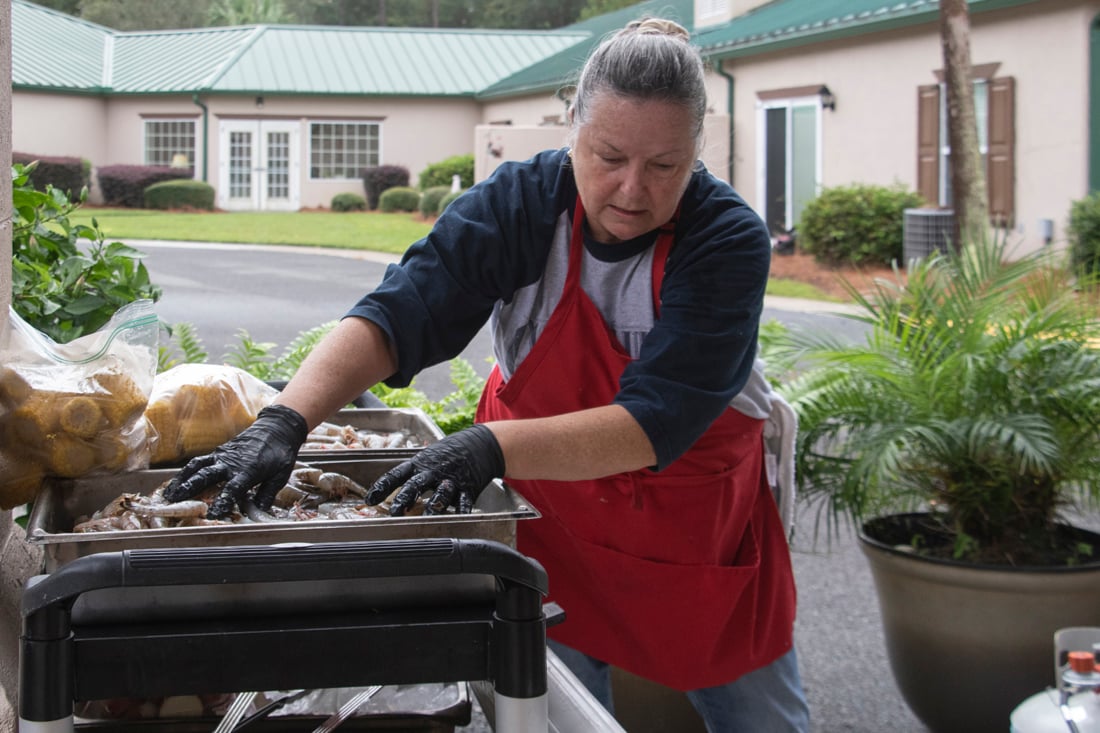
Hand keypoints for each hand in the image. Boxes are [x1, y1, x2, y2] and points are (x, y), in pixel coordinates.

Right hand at [162, 404, 308, 518]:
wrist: (277, 428)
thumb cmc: (280, 453)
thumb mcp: (280, 476)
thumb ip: (266, 495)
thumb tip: (258, 513)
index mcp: (248, 470)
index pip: (232, 490)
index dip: (221, 503)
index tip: (211, 515)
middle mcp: (231, 463)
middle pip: (206, 476)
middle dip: (189, 489)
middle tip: (174, 501)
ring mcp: (222, 456)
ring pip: (197, 467)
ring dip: (182, 479)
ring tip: (168, 493)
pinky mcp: (219, 452)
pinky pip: (200, 461)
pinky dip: (187, 471)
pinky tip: (178, 481)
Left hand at [366, 424, 503, 514]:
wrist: (480, 444)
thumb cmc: (450, 453)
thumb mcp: (428, 457)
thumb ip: (413, 474)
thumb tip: (390, 491)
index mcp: (420, 464)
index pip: (396, 474)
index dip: (381, 487)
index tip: (369, 500)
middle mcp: (434, 471)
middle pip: (416, 484)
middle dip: (404, 499)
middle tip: (394, 513)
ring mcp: (451, 480)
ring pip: (440, 494)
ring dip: (433, 506)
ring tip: (426, 517)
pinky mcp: (468, 487)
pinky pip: (464, 502)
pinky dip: (461, 511)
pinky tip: (458, 519)